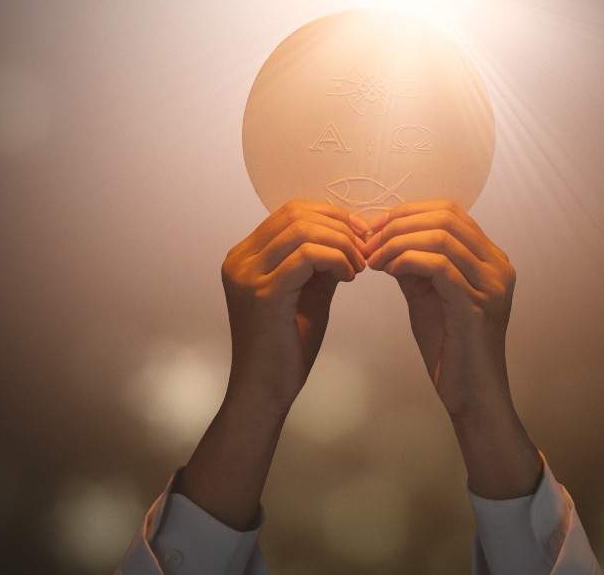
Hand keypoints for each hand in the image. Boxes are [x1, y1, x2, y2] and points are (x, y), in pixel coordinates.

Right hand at [221, 200, 367, 413]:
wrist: (266, 390)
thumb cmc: (286, 348)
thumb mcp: (307, 294)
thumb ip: (321, 263)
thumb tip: (348, 239)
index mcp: (245, 256)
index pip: (289, 212)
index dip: (330, 215)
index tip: (360, 233)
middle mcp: (240, 260)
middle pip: (295, 214)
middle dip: (339, 226)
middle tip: (364, 249)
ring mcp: (247, 275)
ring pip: (303, 231)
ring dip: (341, 244)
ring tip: (357, 267)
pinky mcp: (263, 293)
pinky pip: (307, 256)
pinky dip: (335, 259)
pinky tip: (348, 277)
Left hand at [364, 201, 538, 498]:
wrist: (469, 396)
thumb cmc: (449, 350)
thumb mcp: (428, 296)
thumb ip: (414, 265)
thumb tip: (385, 237)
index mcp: (490, 259)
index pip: (451, 212)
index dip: (409, 212)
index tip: (374, 226)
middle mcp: (498, 267)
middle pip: (447, 217)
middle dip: (400, 223)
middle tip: (368, 240)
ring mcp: (492, 286)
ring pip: (441, 237)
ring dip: (398, 242)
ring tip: (372, 257)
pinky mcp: (477, 307)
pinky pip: (439, 266)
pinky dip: (407, 260)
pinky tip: (386, 270)